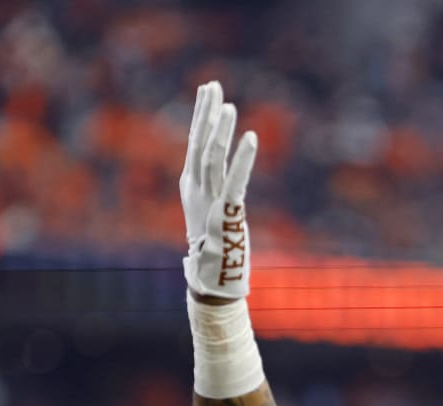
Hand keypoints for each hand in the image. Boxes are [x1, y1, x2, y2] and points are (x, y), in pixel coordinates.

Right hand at [180, 80, 258, 301]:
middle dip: (205, 112)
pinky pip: (236, 180)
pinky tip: (251, 137)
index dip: (200, 116)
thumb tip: (214, 183)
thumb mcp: (206, 218)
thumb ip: (210, 198)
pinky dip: (244, 158)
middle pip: (199, 143)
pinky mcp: (227, 213)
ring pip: (212, 157)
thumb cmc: (212, 253)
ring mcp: (210, 201)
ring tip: (229, 104)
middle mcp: (197, 189)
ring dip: (221, 129)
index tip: (207, 92)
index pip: (194, 144)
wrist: (211, 283)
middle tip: (213, 85)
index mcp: (191, 188)